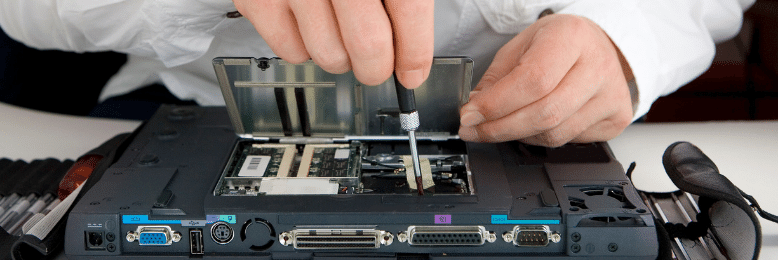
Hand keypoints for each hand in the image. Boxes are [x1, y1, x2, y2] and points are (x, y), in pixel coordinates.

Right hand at [232, 0, 433, 88]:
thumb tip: (407, 48)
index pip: (408, 11)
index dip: (414, 53)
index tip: (412, 72)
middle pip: (368, 44)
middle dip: (377, 68)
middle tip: (376, 66)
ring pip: (329, 56)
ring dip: (340, 58)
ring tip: (337, 34)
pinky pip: (290, 51)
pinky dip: (303, 48)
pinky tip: (308, 24)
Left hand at [458, 14, 633, 146]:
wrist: (595, 45)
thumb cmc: (558, 43)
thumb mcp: (520, 47)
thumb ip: (496, 80)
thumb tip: (474, 112)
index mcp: (571, 37)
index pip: (532, 80)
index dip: (496, 105)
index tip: (469, 116)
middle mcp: (598, 65)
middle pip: (544, 114)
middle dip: (500, 128)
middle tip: (475, 130)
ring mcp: (612, 95)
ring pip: (554, 134)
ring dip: (518, 135)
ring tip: (502, 125)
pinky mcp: (616, 119)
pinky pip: (568, 142)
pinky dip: (541, 138)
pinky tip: (533, 124)